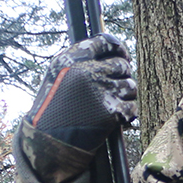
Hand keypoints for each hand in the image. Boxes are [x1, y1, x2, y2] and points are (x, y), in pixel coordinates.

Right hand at [21, 35, 136, 180]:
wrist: (49, 141)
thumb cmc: (52, 108)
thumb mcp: (56, 75)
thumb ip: (78, 61)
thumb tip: (109, 49)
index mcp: (71, 60)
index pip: (104, 41)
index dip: (118, 47)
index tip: (122, 54)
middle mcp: (87, 72)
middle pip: (121, 64)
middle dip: (121, 74)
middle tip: (114, 86)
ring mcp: (101, 91)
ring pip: (130, 85)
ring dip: (125, 94)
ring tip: (112, 103)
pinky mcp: (111, 112)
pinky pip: (132, 106)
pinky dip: (127, 112)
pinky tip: (115, 117)